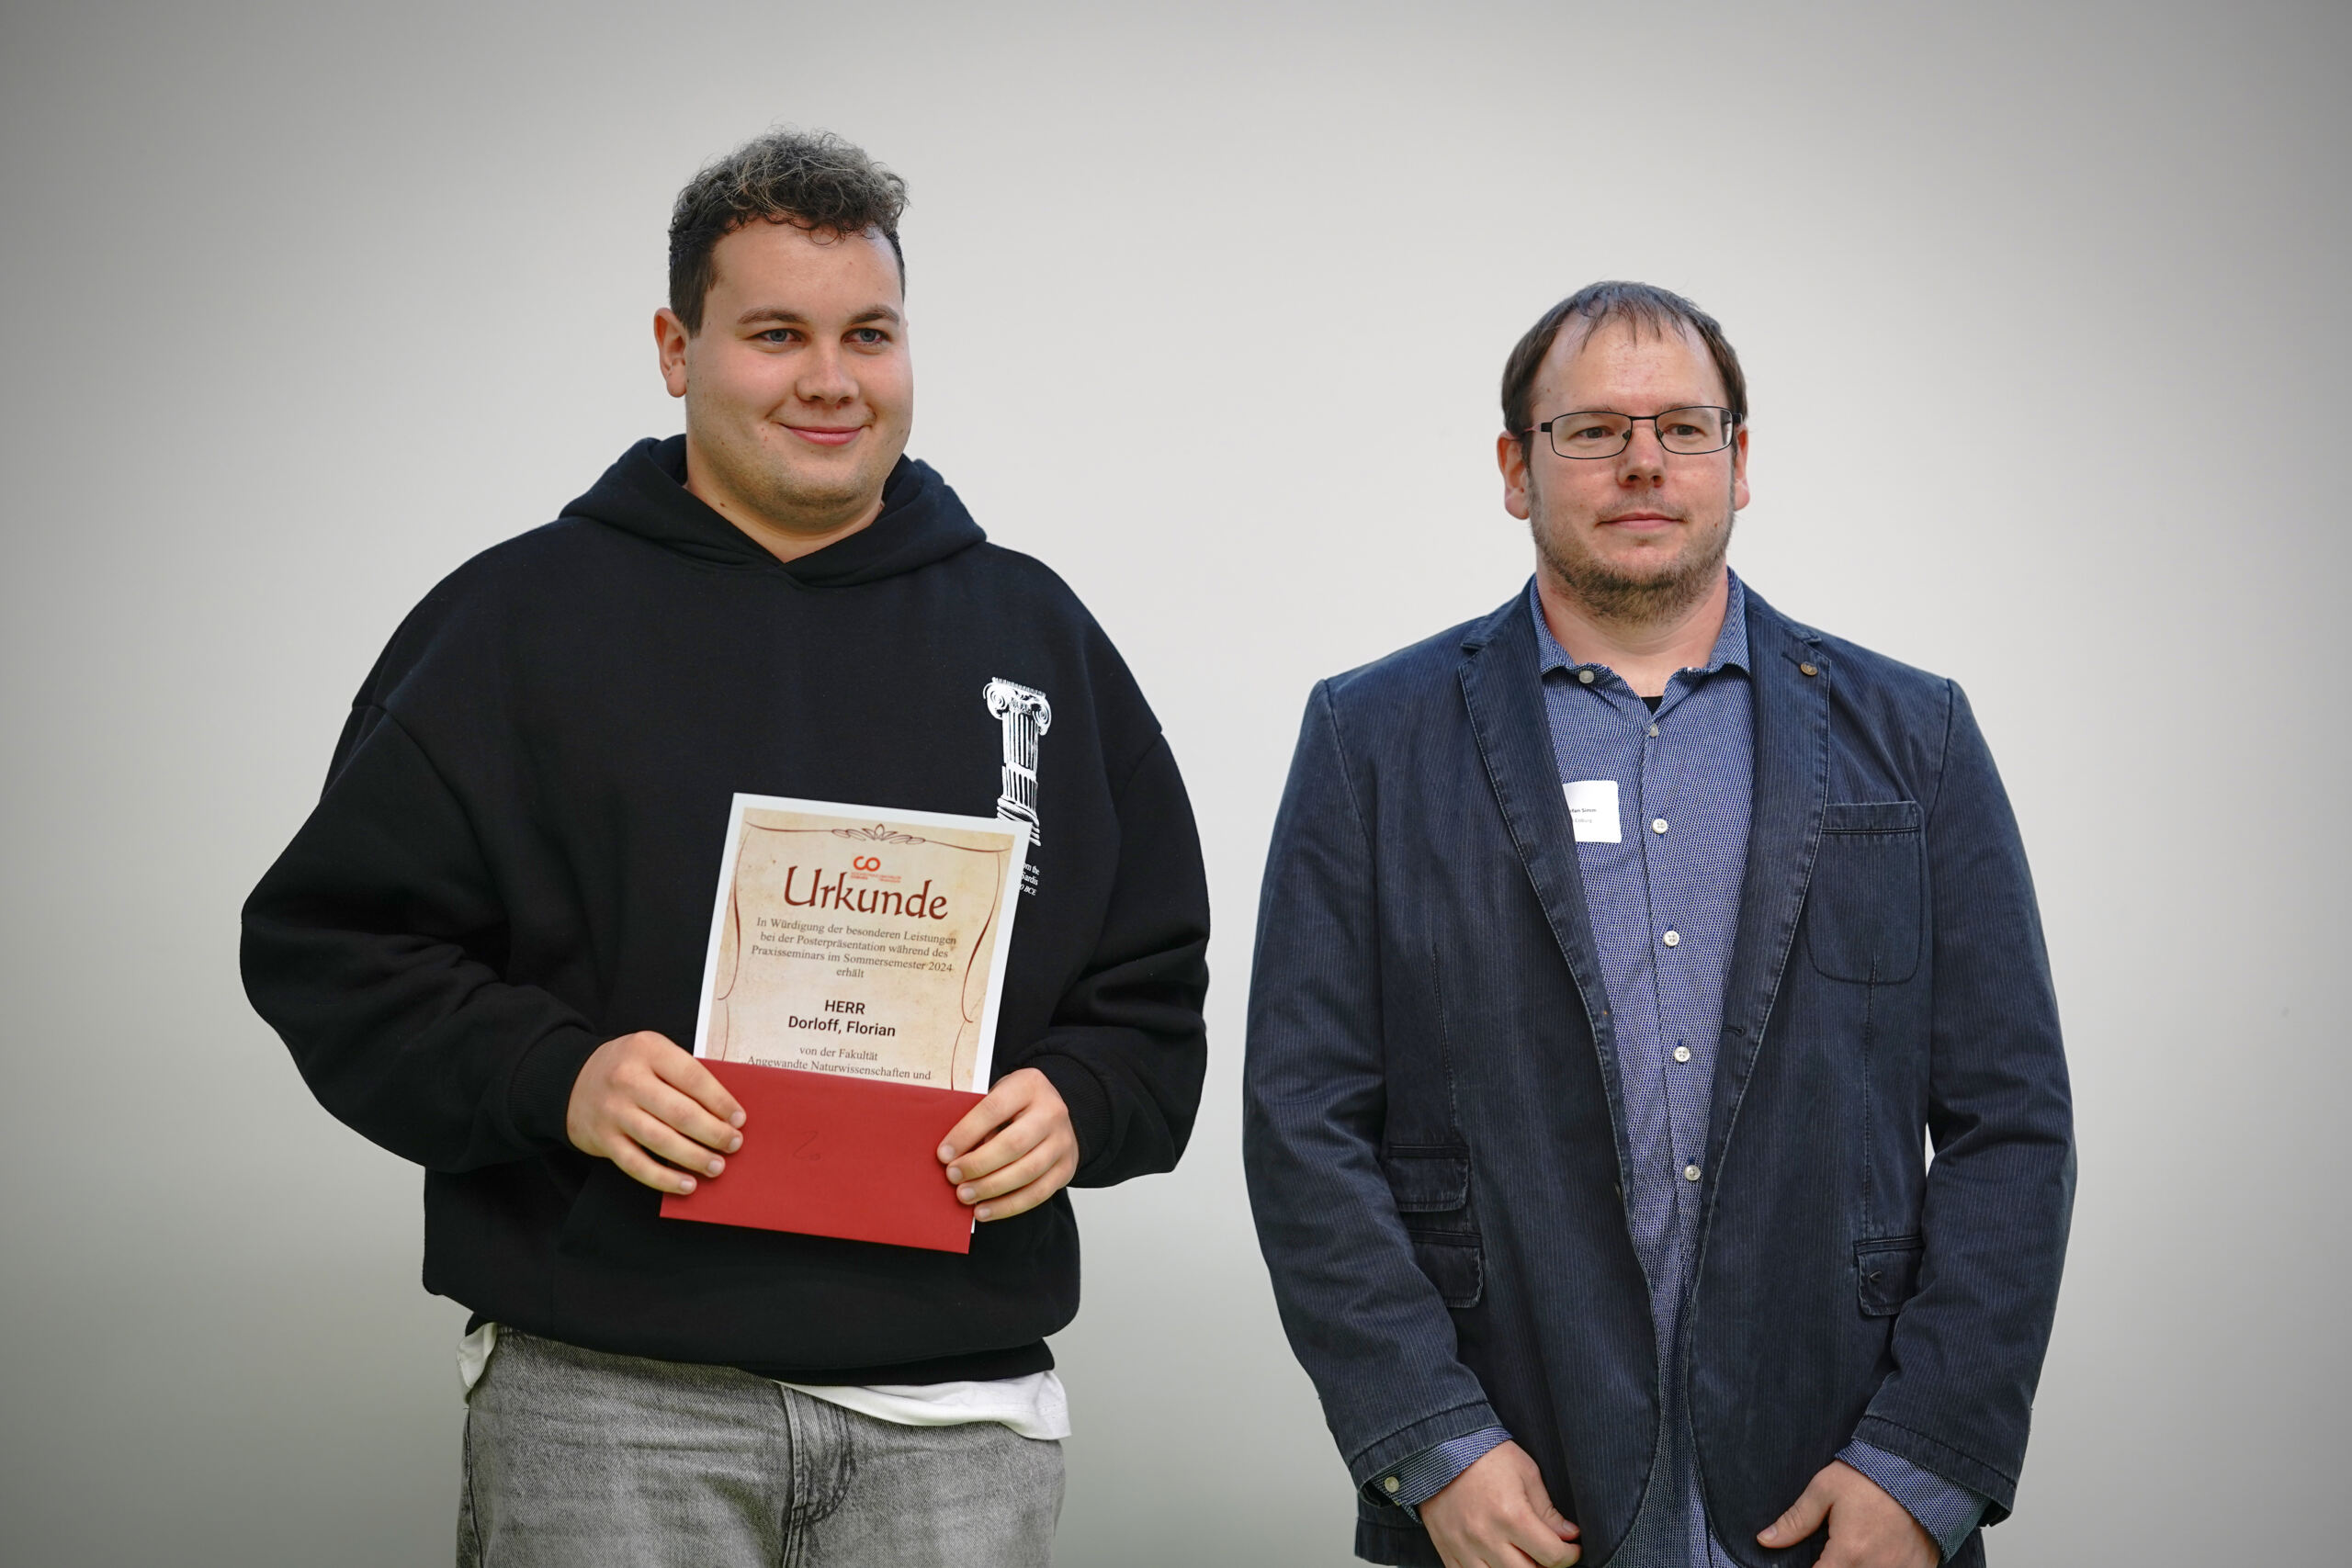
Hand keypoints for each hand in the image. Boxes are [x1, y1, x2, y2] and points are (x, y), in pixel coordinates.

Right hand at [565, 1032, 744, 1193]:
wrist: (571, 1080)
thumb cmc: (627, 1067)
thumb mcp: (652, 1053)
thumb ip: (682, 1073)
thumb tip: (725, 1110)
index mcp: (648, 1050)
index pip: (693, 1077)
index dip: (721, 1101)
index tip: (739, 1119)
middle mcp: (628, 1079)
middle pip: (680, 1112)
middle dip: (713, 1133)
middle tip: (734, 1144)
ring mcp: (613, 1111)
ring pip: (661, 1141)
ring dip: (694, 1157)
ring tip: (717, 1166)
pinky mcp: (603, 1139)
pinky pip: (637, 1165)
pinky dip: (665, 1179)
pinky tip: (686, 1185)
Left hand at [938, 1067, 1077, 1221]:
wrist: (1056, 1114)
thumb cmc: (1016, 1106)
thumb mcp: (999, 1096)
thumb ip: (980, 1119)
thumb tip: (952, 1155)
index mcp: (1029, 1086)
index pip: (994, 1110)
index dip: (966, 1133)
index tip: (943, 1154)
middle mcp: (1052, 1112)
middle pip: (1013, 1144)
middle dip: (978, 1164)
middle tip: (953, 1177)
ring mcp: (1063, 1142)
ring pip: (1027, 1171)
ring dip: (991, 1188)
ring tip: (965, 1195)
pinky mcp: (1066, 1168)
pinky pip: (1038, 1193)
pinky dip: (1008, 1206)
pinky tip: (985, 1211)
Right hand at [1418, 1441, 1580, 1567]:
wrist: (1440, 1447)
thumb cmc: (1485, 1454)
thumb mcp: (1526, 1473)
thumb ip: (1547, 1510)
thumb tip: (1568, 1535)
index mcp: (1511, 1515)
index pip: (1552, 1555)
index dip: (1569, 1555)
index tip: (1571, 1549)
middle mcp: (1487, 1536)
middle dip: (1545, 1567)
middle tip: (1546, 1555)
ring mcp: (1464, 1547)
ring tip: (1520, 1557)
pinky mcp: (1447, 1550)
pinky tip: (1495, 1561)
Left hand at [1757, 1460, 1936, 1567]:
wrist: (1919, 1466)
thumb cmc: (1869, 1476)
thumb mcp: (1824, 1490)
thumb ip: (1795, 1520)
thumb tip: (1765, 1540)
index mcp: (1849, 1553)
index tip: (1814, 1561)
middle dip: (1836, 1566)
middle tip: (1837, 1550)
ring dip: (1860, 1566)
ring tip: (1859, 1546)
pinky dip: (1886, 1566)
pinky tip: (1880, 1553)